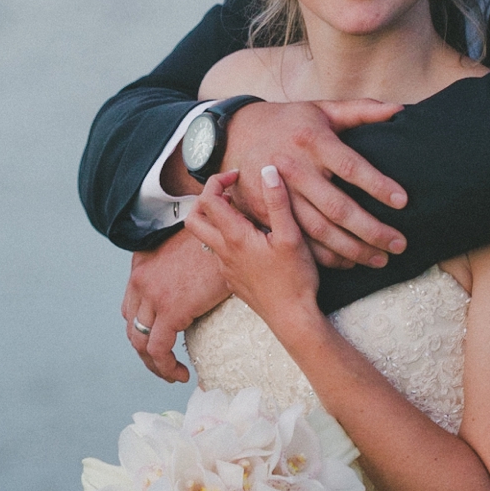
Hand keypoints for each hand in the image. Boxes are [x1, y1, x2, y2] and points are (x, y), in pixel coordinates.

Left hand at [121, 227, 230, 382]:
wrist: (227, 230)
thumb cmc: (215, 238)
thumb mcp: (183, 251)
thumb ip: (174, 269)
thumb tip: (185, 287)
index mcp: (141, 268)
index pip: (131, 310)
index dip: (143, 332)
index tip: (161, 345)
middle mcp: (140, 282)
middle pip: (133, 329)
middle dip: (147, 354)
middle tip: (166, 366)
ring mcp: (154, 296)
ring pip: (142, 344)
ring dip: (156, 365)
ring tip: (174, 374)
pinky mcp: (172, 309)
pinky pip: (159, 349)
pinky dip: (167, 366)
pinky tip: (182, 373)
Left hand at [186, 167, 321, 335]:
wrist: (292, 319)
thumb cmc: (295, 280)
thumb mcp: (291, 236)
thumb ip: (278, 201)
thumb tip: (268, 171)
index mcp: (235, 237)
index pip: (209, 200)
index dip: (218, 180)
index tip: (236, 176)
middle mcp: (224, 252)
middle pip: (194, 219)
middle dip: (205, 199)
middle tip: (227, 192)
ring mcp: (226, 268)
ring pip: (206, 237)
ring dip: (216, 219)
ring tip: (241, 212)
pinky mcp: (233, 280)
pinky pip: (219, 254)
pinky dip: (226, 238)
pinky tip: (250, 240)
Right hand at [224, 100, 408, 270]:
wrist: (236, 134)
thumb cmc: (290, 122)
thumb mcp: (322, 109)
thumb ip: (361, 110)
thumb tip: (399, 109)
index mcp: (313, 141)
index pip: (349, 166)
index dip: (377, 185)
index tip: (403, 202)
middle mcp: (295, 169)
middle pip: (336, 207)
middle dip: (370, 229)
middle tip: (399, 243)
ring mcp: (279, 194)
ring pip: (319, 230)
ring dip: (351, 249)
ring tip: (381, 259)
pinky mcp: (267, 212)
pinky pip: (299, 239)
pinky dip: (325, 256)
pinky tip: (349, 262)